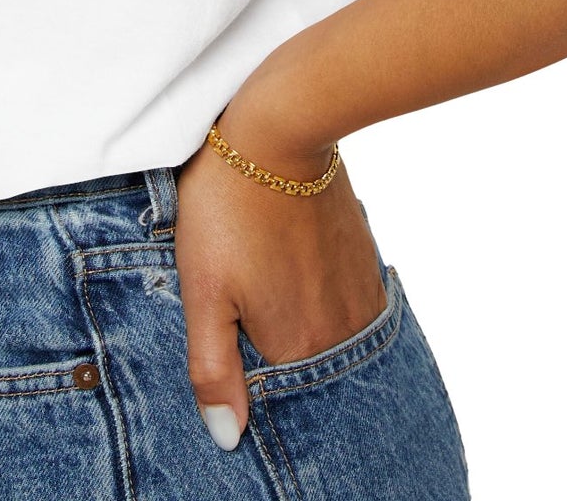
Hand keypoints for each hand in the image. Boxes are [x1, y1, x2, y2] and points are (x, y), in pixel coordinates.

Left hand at [173, 80, 387, 452]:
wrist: (282, 128)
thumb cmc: (229, 206)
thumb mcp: (202, 289)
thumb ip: (213, 368)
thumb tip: (228, 438)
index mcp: (297, 345)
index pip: (278, 401)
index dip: (251, 389)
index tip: (233, 359)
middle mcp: (339, 331)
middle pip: (308, 370)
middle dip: (278, 360)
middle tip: (246, 313)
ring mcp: (358, 295)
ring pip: (330, 338)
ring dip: (304, 332)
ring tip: (269, 294)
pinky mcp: (364, 260)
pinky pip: (347, 306)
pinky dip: (324, 306)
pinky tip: (296, 279)